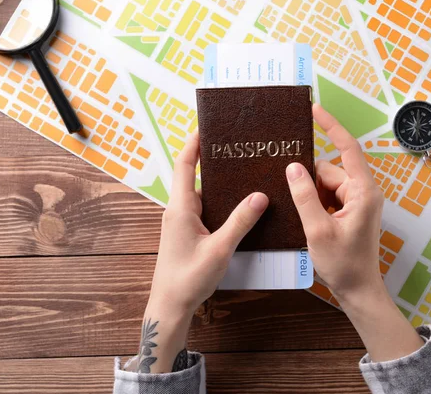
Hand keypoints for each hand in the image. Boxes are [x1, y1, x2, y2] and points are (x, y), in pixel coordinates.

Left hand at [135, 132, 267, 372]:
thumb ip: (240, 222)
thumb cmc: (189, 278)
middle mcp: (179, 210)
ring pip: (201, 194)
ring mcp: (182, 222)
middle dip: (211, 159)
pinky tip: (237, 204)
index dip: (193, 143)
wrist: (170, 305)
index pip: (185, 166)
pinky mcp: (188, 233)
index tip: (205, 125)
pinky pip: (204, 209)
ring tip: (242, 171)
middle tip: (235, 146)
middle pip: (194, 176)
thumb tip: (260, 195)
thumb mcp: (219, 249)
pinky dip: (219, 201)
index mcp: (181, 208)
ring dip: (218, 182)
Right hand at [286, 104, 383, 300]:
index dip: (331, 126)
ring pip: (324, 184)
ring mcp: (357, 202)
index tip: (314, 109)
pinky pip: (326, 197)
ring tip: (306, 221)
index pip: (348, 148)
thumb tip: (293, 167)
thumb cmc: (344, 264)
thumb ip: (304, 196)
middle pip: (329, 170)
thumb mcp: (318, 230)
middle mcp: (363, 192)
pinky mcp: (349, 211)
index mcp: (363, 191)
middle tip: (296, 202)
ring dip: (310, 197)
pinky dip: (314, 204)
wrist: (358, 290)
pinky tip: (307, 220)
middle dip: (309, 183)